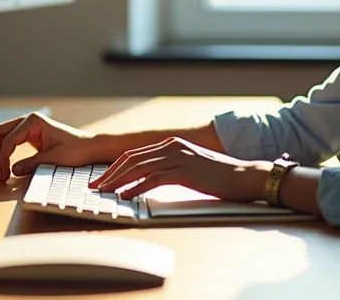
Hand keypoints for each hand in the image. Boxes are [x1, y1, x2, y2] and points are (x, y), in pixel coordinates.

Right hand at [0, 112, 101, 181]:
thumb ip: (32, 164)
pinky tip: (5, 166)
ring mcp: (27, 126)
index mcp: (33, 121)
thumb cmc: (77, 150)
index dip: (3, 158)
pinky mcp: (28, 135)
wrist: (90, 148)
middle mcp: (27, 121)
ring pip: (0, 135)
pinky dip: (3, 152)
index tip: (5, 176)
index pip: (8, 139)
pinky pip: (8, 140)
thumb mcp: (55, 159)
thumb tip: (12, 172)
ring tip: (0, 172)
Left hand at [89, 136, 269, 201]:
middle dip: (110, 173)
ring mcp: (178, 157)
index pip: (135, 155)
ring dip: (118, 181)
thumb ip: (171, 170)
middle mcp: (172, 146)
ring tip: (104, 192)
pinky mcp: (185, 171)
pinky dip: (136, 187)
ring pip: (139, 168)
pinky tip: (125, 196)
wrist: (245, 176)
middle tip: (95, 186)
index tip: (102, 179)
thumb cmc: (220, 177)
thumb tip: (149, 182)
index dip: (115, 167)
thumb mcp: (191, 169)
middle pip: (132, 159)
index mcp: (171, 144)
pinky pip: (153, 179)